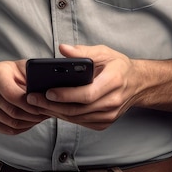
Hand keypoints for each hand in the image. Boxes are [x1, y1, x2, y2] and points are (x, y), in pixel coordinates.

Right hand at [0, 61, 48, 134]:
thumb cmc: (7, 74)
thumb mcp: (19, 67)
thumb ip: (33, 74)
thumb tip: (50, 86)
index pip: (12, 94)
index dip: (30, 103)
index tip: (44, 104)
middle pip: (13, 111)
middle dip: (33, 114)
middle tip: (48, 113)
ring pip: (11, 122)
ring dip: (30, 122)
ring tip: (42, 117)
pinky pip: (7, 129)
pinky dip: (23, 128)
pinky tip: (31, 122)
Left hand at [24, 44, 171, 128]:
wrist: (138, 84)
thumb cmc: (118, 65)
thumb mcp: (104, 52)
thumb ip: (83, 51)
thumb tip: (62, 49)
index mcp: (114, 81)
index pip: (87, 93)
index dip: (66, 94)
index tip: (48, 91)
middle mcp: (113, 102)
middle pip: (79, 109)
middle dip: (53, 105)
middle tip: (33, 98)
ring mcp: (109, 115)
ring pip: (78, 118)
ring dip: (56, 112)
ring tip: (37, 103)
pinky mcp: (105, 123)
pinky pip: (81, 122)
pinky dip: (65, 116)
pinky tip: (52, 108)